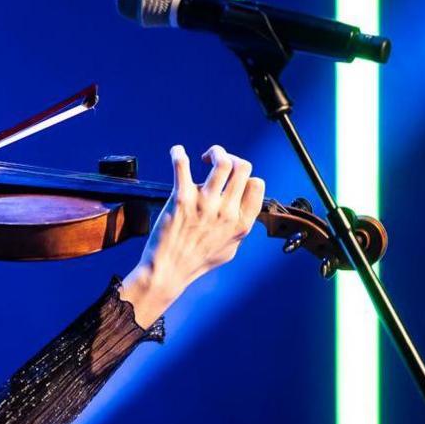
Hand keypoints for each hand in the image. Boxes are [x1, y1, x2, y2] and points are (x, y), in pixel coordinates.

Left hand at [119, 144, 264, 326]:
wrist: (168, 271)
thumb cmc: (196, 262)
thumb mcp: (230, 248)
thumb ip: (238, 229)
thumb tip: (242, 214)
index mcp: (241, 222)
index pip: (257, 184)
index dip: (246, 177)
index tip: (232, 180)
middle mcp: (227, 211)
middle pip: (242, 167)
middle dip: (232, 158)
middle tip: (217, 164)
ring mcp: (205, 204)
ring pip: (223, 162)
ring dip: (215, 152)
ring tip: (205, 158)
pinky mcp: (182, 199)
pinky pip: (182, 166)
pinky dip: (178, 154)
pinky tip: (177, 152)